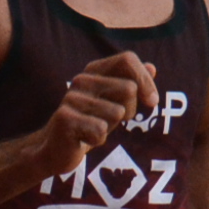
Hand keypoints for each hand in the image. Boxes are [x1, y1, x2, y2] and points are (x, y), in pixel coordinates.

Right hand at [36, 51, 158, 174]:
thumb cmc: (91, 122)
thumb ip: (132, 83)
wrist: (56, 148)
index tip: (151, 101)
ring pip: (117, 113)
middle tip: (110, 120)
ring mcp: (72, 98)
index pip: (127, 60)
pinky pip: (101, 130)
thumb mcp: (115, 102)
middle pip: (129, 88)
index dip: (145, 80)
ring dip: (112, 127)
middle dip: (129, 111)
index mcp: (95, 70)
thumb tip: (152, 67)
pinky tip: (85, 138)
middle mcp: (82, 79)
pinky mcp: (65, 118)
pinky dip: (98, 139)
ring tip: (95, 128)